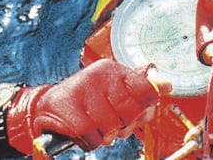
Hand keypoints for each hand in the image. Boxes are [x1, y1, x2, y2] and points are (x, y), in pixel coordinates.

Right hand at [6, 60, 163, 153]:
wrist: (45, 107)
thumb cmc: (86, 102)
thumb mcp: (113, 91)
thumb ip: (139, 90)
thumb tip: (167, 85)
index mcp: (113, 70)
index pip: (145, 88)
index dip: (146, 105)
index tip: (138, 109)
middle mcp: (99, 75)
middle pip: (130, 111)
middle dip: (124, 125)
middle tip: (113, 124)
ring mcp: (83, 90)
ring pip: (111, 126)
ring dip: (105, 135)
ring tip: (96, 127)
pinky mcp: (68, 108)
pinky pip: (92, 136)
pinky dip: (90, 141)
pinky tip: (83, 132)